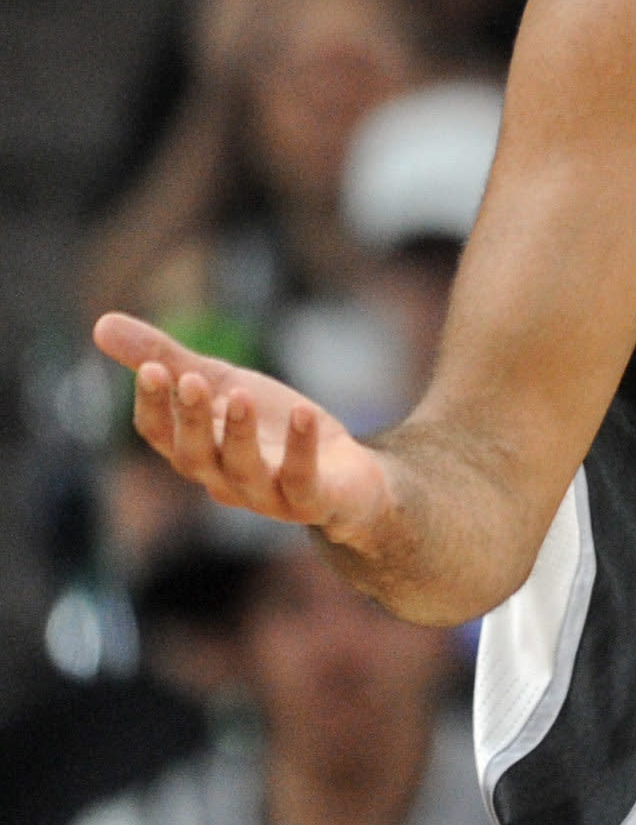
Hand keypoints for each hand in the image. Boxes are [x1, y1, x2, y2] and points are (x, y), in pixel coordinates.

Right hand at [93, 313, 397, 549]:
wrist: (346, 474)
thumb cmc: (272, 428)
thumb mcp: (222, 383)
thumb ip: (168, 358)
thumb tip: (100, 324)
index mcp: (195, 450)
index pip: (158, 434)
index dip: (153, 404)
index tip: (152, 368)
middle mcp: (222, 479)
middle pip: (194, 455)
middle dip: (191, 419)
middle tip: (190, 380)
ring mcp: (266, 495)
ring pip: (242, 470)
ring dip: (238, 433)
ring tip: (242, 394)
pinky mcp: (311, 500)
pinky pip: (302, 480)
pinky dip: (301, 448)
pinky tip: (304, 412)